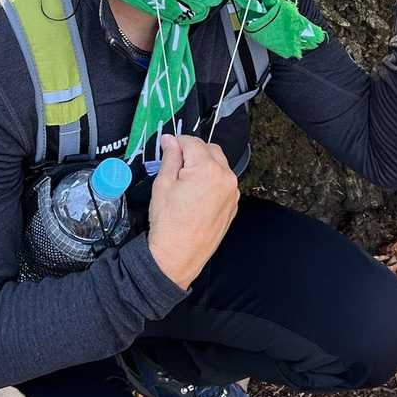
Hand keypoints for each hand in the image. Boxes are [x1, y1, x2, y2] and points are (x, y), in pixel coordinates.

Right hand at [147, 134, 238, 289]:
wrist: (177, 256)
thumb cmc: (168, 222)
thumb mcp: (163, 184)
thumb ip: (170, 157)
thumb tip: (170, 140)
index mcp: (208, 169)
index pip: (193, 142)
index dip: (178, 143)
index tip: (168, 148)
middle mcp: (226, 177)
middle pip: (211, 150)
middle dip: (194, 152)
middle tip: (176, 165)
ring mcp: (232, 192)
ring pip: (219, 165)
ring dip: (204, 165)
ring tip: (185, 181)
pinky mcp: (233, 205)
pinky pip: (224, 182)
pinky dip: (212, 180)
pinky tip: (196, 193)